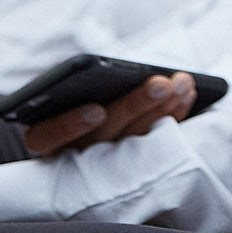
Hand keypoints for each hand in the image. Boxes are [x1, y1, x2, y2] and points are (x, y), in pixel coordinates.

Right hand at [21, 72, 198, 156]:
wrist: (87, 142)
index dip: (71, 126)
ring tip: (182, 83)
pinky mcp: (131, 163)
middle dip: (136, 105)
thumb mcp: (63, 94)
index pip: (47, 137)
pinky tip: (188, 94)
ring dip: (163, 109)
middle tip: (162, 83)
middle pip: (103, 135)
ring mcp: (103, 164)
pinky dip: (174, 116)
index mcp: (43, 137)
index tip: (97, 111)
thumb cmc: (68, 101)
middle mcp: (72, 155)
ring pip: (134, 141)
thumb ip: (75, 83)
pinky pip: (156, 143)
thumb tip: (99, 68)